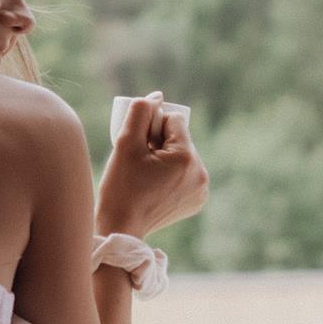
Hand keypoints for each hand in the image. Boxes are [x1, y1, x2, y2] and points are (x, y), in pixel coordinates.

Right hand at [96, 92, 207, 238]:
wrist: (121, 226)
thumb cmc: (120, 185)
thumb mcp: (125, 142)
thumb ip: (141, 111)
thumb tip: (159, 97)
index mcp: (187, 157)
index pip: (174, 121)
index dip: (152, 128)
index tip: (139, 146)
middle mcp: (201, 173)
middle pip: (180, 139)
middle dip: (160, 143)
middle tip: (140, 161)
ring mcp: (202, 190)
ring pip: (183, 156)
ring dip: (167, 157)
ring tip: (147, 175)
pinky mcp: (197, 201)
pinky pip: (186, 174)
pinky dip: (172, 174)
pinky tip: (156, 186)